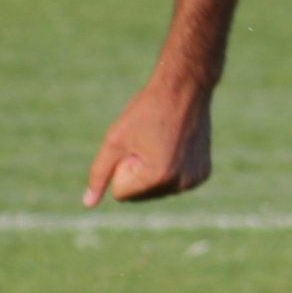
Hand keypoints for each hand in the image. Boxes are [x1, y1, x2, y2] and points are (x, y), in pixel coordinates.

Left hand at [83, 75, 213, 206]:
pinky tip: (177, 146)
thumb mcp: (115, 140)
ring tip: (163, 142)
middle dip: (138, 172)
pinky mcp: (203, 174)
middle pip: (140, 195)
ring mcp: (194, 180)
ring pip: (157, 190)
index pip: (120, 193)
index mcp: (157, 177)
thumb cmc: (146, 111)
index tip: (136, 143)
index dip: (121, 166)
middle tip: (149, 141)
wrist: (184, 89)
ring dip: (154, 171)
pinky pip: (174, 182)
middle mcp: (180, 184)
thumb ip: (99, 173)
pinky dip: (171, 168)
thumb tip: (88, 204)